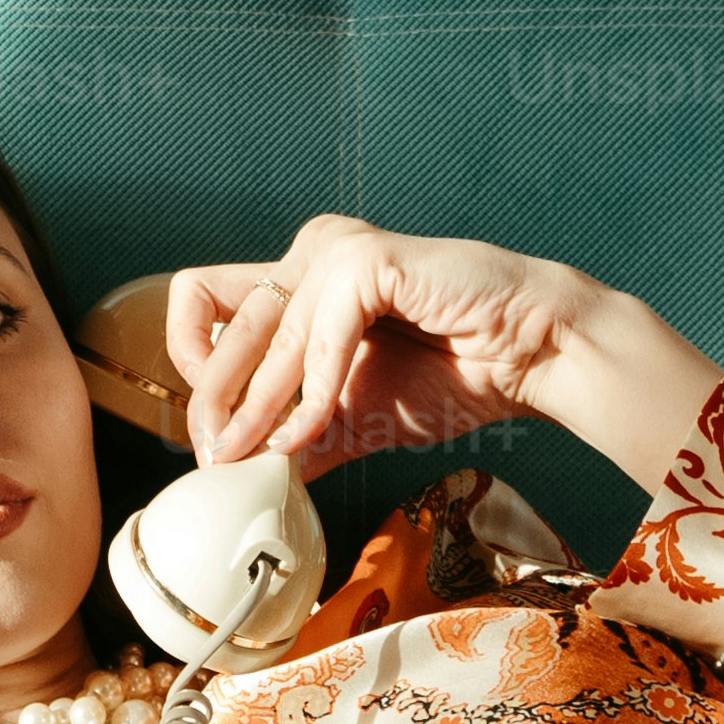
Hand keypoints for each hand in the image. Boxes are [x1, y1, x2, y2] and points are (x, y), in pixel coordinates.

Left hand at [173, 218, 599, 473]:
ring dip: (258, 407)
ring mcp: (335, 249)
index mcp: (300, 278)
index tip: (213, 428)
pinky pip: (318, 339)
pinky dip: (313, 395)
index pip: (200, 301)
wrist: (530, 356)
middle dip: (214, 400)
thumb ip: (299, 435)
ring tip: (256, 459)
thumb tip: (238, 474)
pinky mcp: (365, 260)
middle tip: (219, 459)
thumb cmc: (455, 373)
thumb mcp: (353, 415)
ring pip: (262, 334)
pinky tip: (315, 432)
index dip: (193, 365)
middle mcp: (308, 252)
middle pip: (219, 323)